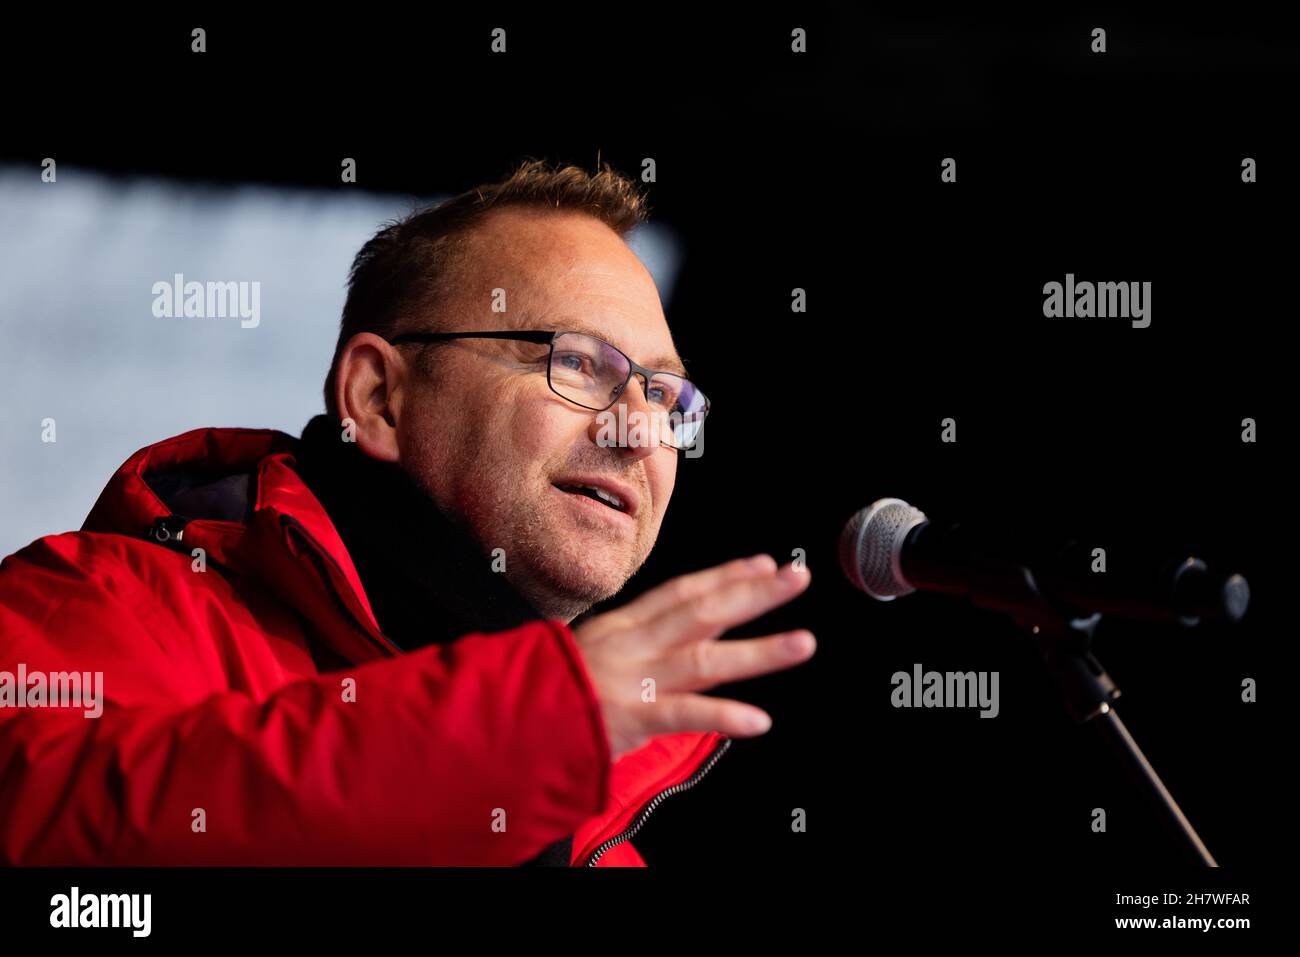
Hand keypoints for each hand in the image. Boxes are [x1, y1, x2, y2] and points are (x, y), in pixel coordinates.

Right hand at [571, 554, 814, 762]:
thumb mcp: (595, 655)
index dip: (725, 576)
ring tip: (803, 643)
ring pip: (702, 660)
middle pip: (701, 612)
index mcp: (622, 629)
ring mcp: (630, 680)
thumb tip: (697, 631)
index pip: (681, 593)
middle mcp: (631, 645)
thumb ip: (645, 644)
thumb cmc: (549, 695)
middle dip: (753, 593)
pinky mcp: (626, 718)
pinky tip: (758, 720)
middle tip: (798, 577)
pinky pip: (681, 715)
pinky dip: (722, 716)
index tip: (764, 563)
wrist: (503, 724)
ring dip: (757, 651)